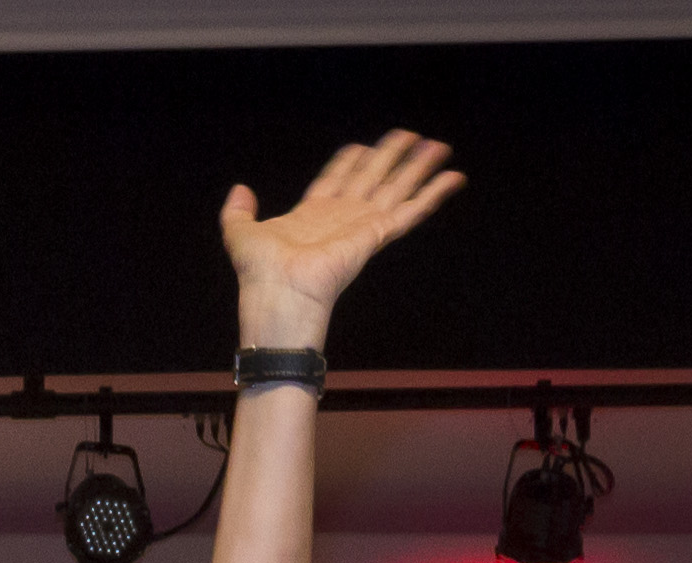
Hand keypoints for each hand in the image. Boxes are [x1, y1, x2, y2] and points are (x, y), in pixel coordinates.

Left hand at [220, 133, 461, 352]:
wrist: (278, 297)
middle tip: (410, 136)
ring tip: (438, 146)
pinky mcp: (377, 234)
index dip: (349, 162)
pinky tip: (454, 177)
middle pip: (373, 178)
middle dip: (391, 156)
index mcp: (313, 215)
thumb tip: (239, 190)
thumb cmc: (260, 275)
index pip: (336, 180)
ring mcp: (362, 226)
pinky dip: (434, 193)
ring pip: (398, 187)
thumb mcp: (241, 234)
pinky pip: (412, 210)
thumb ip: (238, 213)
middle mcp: (341, 219)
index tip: (361, 146)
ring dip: (419, 166)